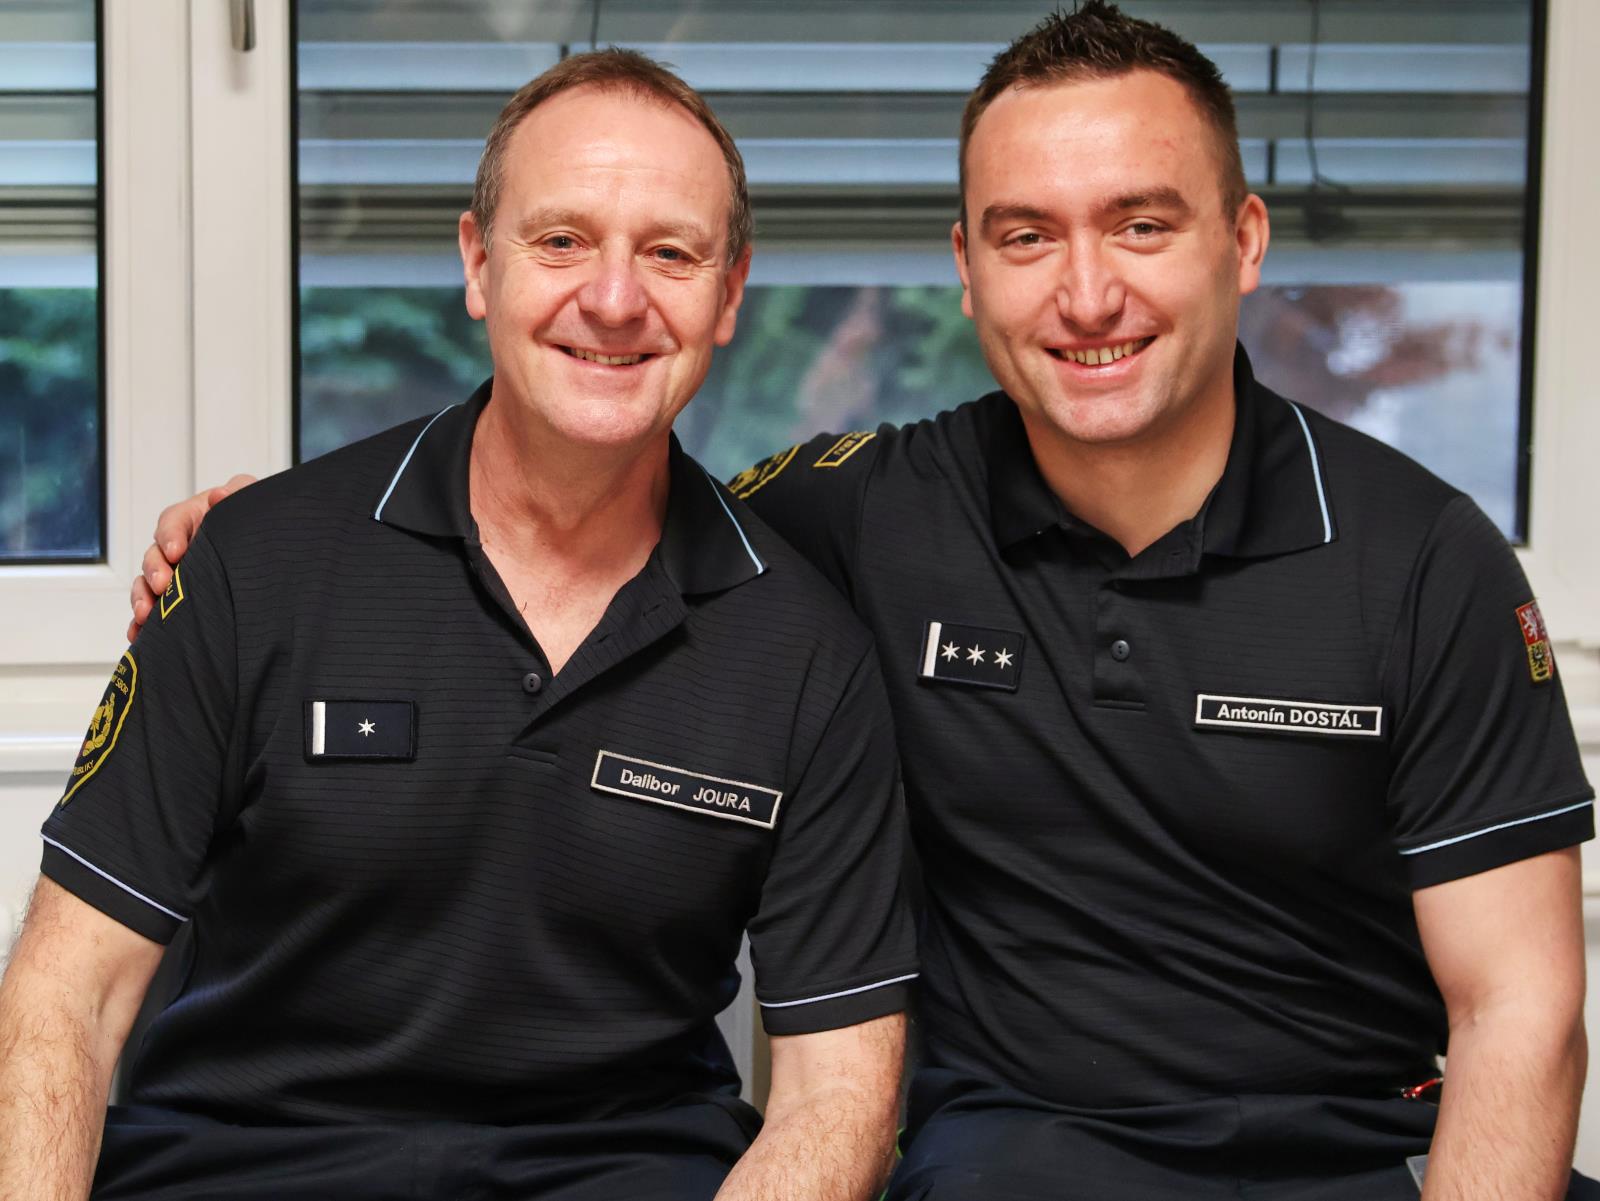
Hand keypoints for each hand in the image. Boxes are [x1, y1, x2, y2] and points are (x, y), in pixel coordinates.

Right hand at [127, 474, 255, 641]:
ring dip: (142, 599)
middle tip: (162, 586)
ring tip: (146, 615)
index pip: (172, 522)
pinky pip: (154, 611)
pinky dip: (143, 624)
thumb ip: (237, 493)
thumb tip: (219, 496)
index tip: (176, 551)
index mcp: (191, 519)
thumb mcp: (249, 501)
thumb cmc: (253, 522)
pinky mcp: (175, 598)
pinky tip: (139, 636)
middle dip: (154, 572)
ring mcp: (173, 574)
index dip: (170, 536)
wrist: (266, 552)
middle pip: (154, 556)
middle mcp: (176, 547)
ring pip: (147, 585)